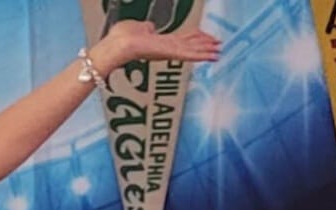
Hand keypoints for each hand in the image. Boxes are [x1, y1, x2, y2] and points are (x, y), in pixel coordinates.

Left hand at [93, 19, 221, 70]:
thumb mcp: (137, 27)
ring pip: (192, 50)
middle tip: (218, 46)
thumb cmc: (121, 38)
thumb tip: (149, 26)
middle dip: (204, 45)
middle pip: (190, 45)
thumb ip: (146, 27)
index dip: (195, 37)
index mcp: (160, 42)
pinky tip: (211, 56)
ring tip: (218, 52)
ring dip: (206, 51)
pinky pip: (188, 54)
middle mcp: (165, 48)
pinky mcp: (169, 53)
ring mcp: (167, 51)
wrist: (117, 45)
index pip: (182, 39)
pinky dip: (201, 55)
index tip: (206, 36)